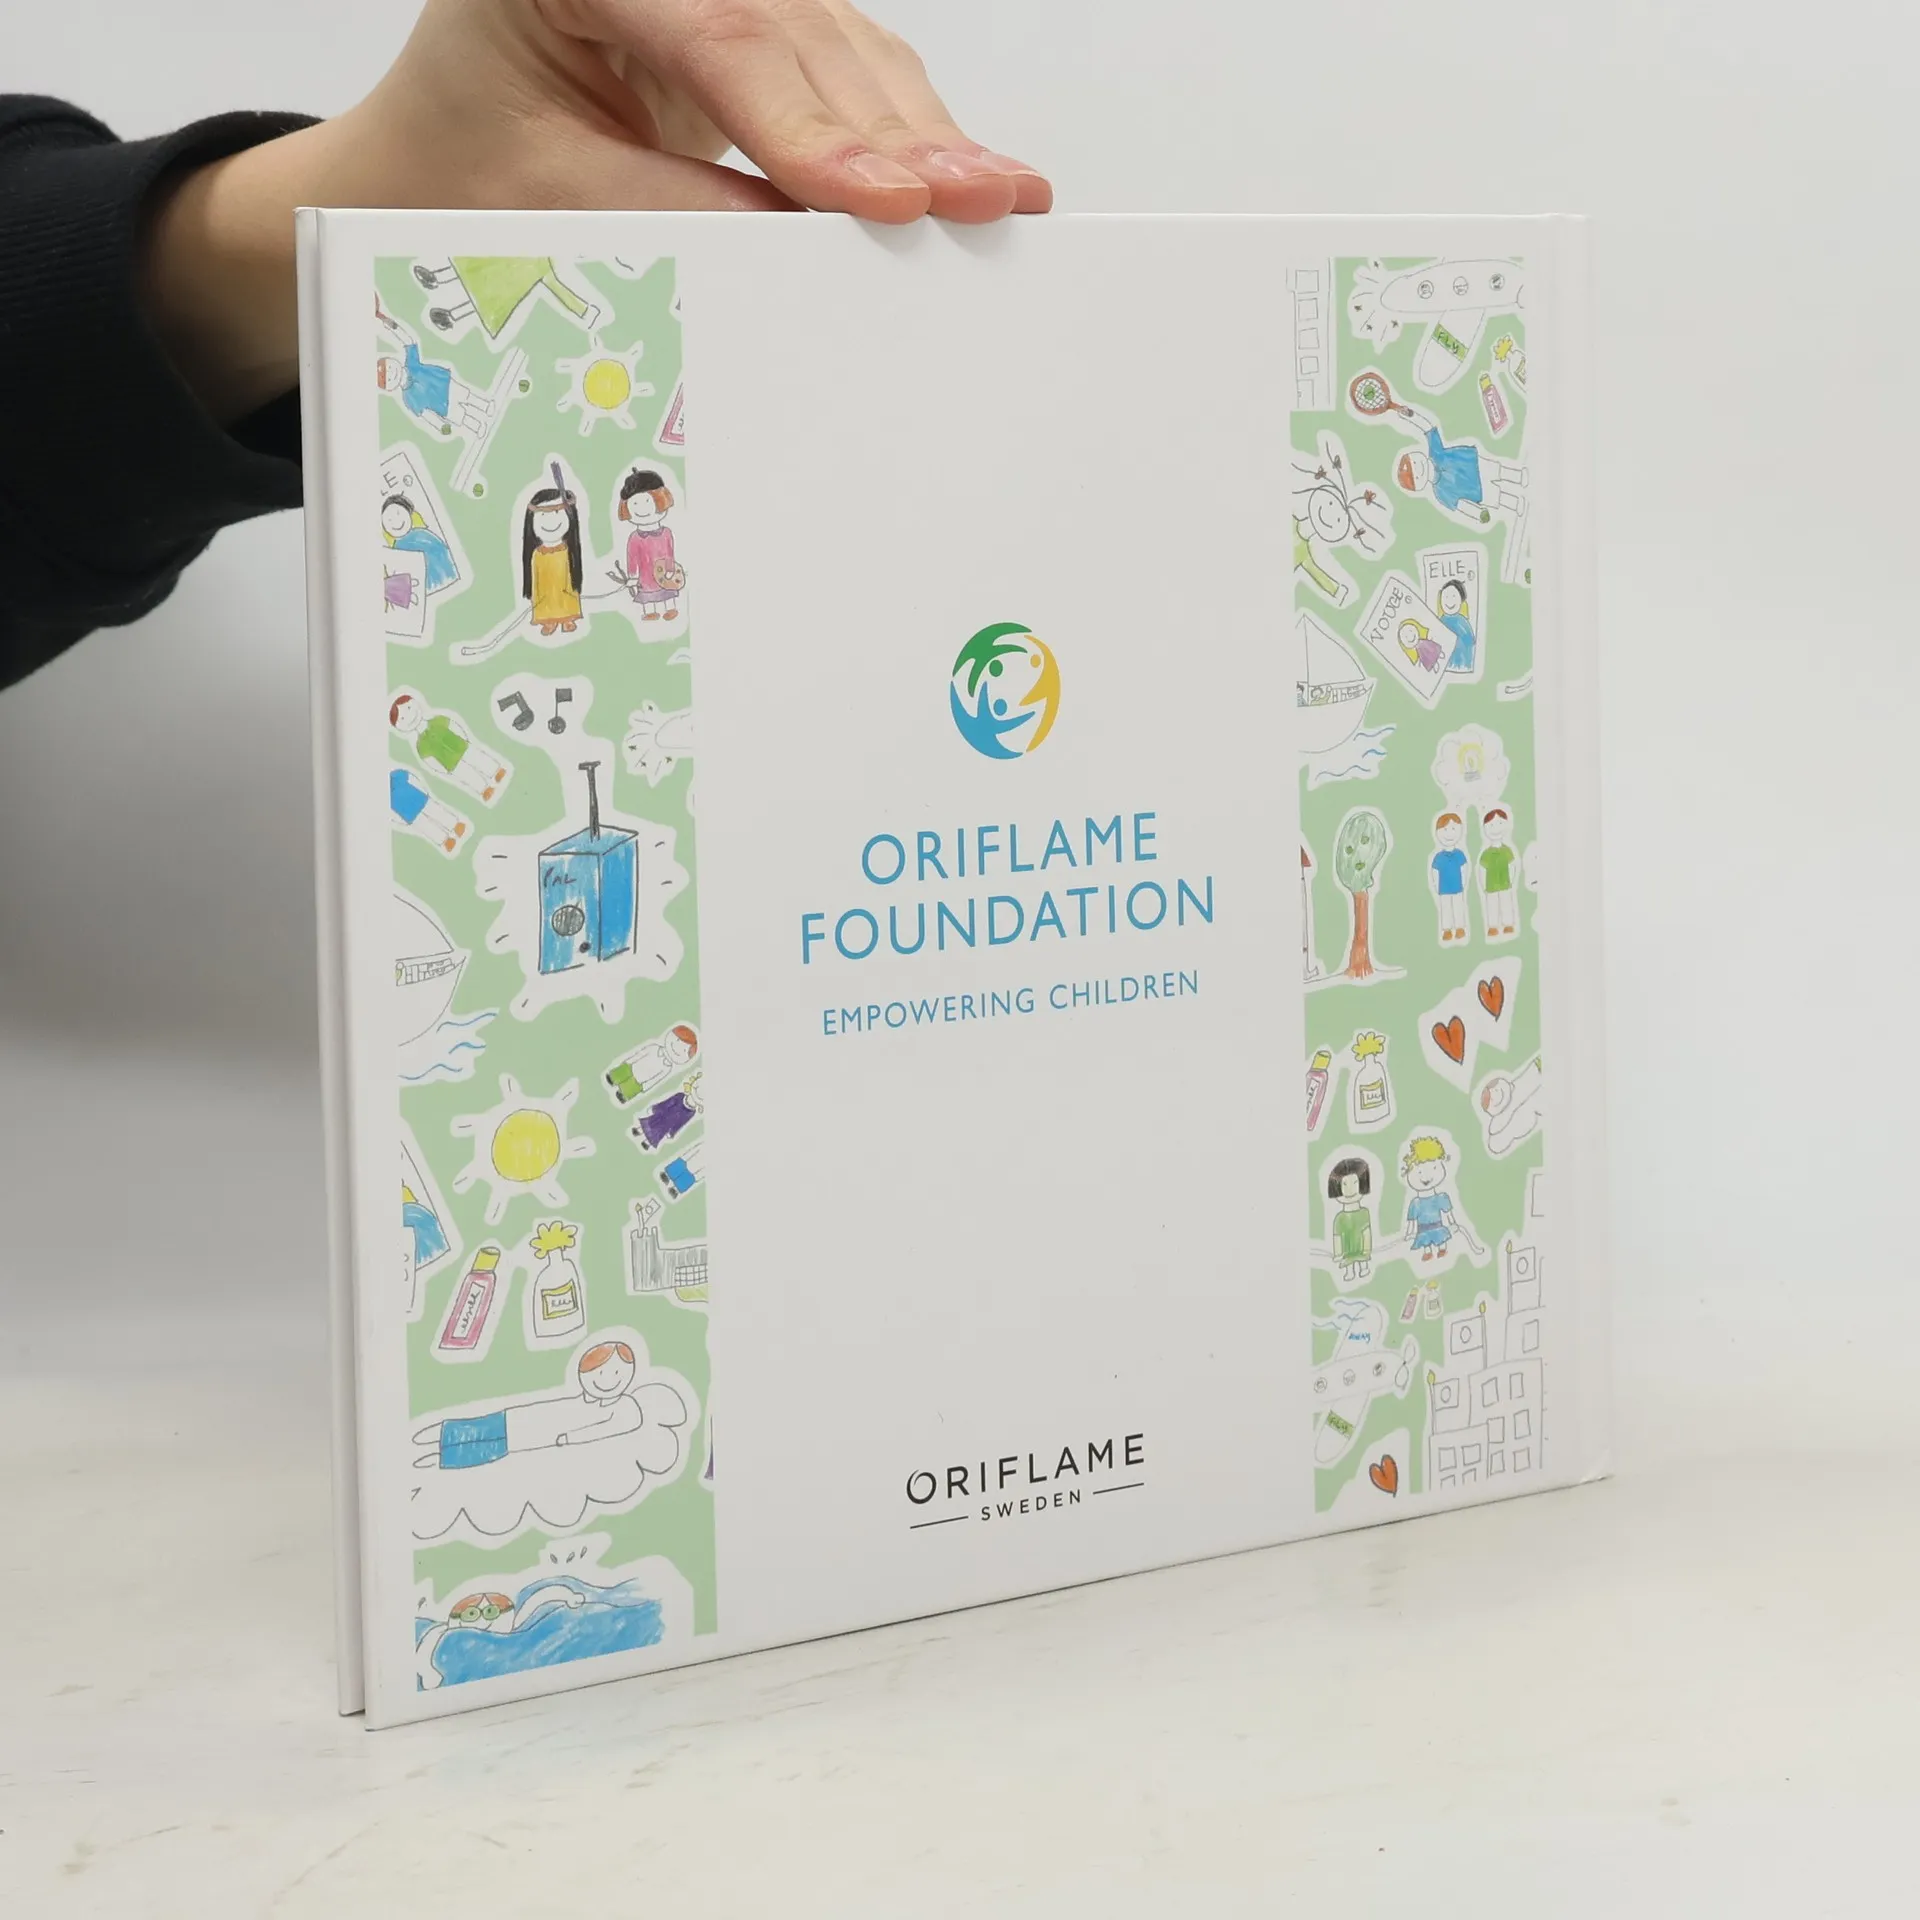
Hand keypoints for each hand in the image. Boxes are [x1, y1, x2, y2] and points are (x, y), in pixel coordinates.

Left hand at [145, 0, 1048, 419]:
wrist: (427, 161)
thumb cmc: (461, 170)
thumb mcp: (550, 195)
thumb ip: (676, 213)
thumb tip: (805, 249)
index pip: (721, 34)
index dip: (811, 126)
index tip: (881, 199)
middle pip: (802, 33)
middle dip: (898, 130)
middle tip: (982, 197)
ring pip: (843, 45)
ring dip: (923, 132)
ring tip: (997, 195)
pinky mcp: (755, 28)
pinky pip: (845, 68)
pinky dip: (906, 132)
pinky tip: (963, 173)